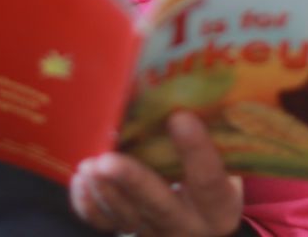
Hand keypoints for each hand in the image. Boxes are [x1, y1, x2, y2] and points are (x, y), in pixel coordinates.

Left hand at [71, 111, 243, 236]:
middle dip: (131, 181)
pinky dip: (89, 204)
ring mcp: (155, 230)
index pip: (209, 182)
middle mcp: (187, 224)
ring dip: (105, 190)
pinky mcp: (131, 231)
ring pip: (127, 217)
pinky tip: (81, 180)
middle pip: (159, 205)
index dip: (196, 152)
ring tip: (89, 165)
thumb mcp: (227, 165)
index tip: (180, 117)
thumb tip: (194, 86)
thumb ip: (215, 138)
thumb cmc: (214, 179)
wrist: (203, 221)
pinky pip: (105, 224)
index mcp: (219, 206)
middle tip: (107, 161)